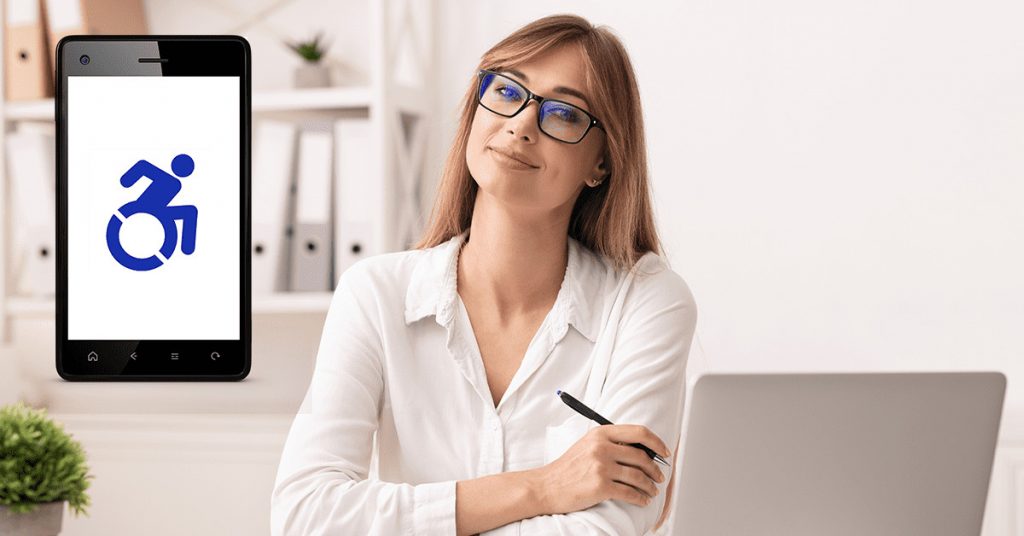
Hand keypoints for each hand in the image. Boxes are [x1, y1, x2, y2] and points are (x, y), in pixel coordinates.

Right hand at [529, 424, 670, 514]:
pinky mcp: (600, 486)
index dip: (656, 442)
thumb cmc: (567, 468)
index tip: (664, 452)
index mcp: (600, 433)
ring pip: (638, 476)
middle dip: (655, 470)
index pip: (638, 432)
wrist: (546, 486)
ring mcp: (601, 467)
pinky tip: (642, 500)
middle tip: (659, 477)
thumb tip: (640, 450)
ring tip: (651, 491)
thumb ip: (610, 443)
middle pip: (641, 456)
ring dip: (649, 486)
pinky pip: (629, 493)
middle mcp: (602, 447)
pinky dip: (640, 498)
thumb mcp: (587, 445)